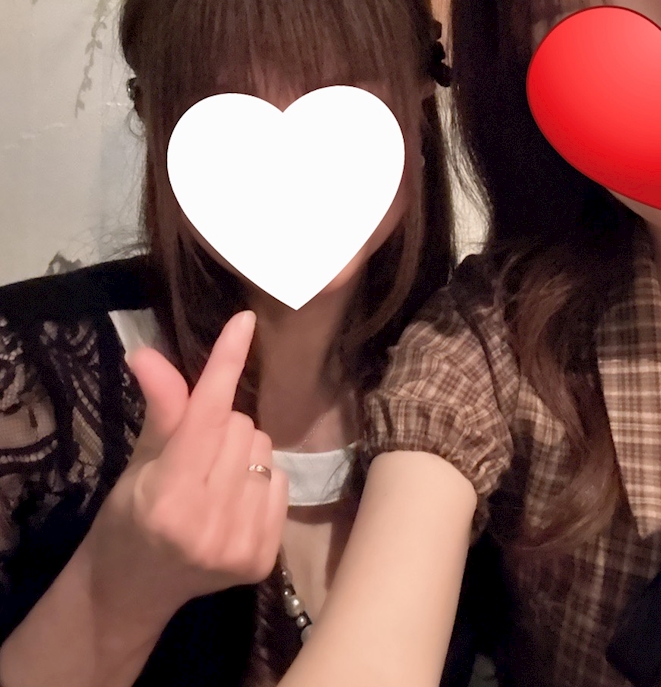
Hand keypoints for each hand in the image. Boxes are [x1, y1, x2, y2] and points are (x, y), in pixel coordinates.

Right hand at [87, 310, 286, 623]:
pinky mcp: (263, 560)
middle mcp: (207, 524)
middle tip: (194, 453)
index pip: (207, 414)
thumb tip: (146, 352)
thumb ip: (161, 408)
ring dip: (243, 450)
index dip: (226, 363)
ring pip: (263, 448)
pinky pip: (280, 480)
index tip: (245, 320)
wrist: (133, 591)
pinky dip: (260, 479)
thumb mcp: (139, 462)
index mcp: (166, 497)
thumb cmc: (129, 518)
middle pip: (241, 425)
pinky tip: (232, 502)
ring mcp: (239, 546)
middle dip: (221, 424)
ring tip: (212, 479)